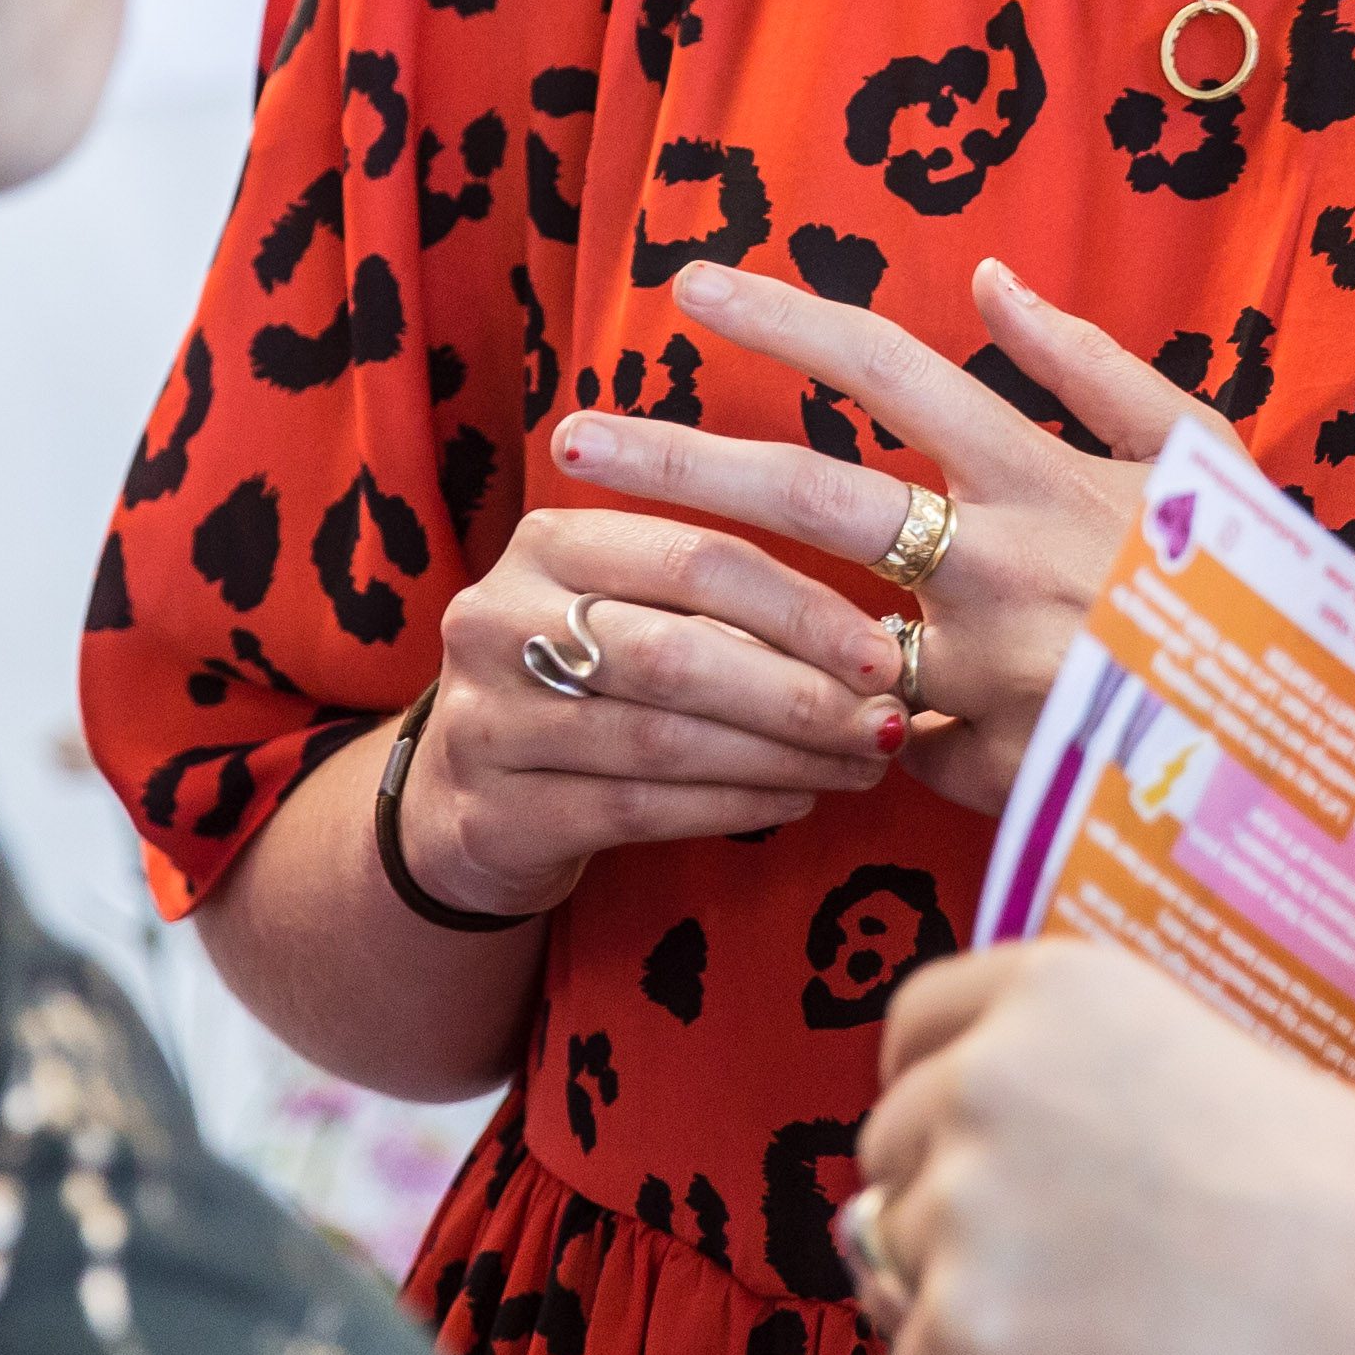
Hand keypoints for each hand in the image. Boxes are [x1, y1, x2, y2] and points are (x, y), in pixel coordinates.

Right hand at [397, 505, 913, 918]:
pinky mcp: (492, 812)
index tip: (886, 652)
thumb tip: (878, 640)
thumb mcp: (631, 609)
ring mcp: (483, 720)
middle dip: (799, 692)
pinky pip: (637, 810)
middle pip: (678, 652)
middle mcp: (498, 618)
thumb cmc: (591, 682)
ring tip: (861, 763)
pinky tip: (798, 798)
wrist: (467, 796)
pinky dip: (733, 805)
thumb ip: (721, 603)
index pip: (696, 558)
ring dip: (781, 756)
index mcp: (549, 541)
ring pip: (663, 739)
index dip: (802, 608)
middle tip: (887, 721)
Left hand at [560, 257, 1191, 813]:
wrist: (1307, 752)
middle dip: (677, 459)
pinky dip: (836, 718)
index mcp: (1043, 474)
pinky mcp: (977, 768)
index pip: (888, 370)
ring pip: (808, 630)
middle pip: (805, 494)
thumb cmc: (1254, 585)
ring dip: (702, 601)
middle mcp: (997, 565)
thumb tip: (986, 282)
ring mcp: (979, 673)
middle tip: (575, 437)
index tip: (688, 285)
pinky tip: (767, 709)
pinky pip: (876, 738)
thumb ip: (1088, 365)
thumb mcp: (1196, 453)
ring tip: (603, 576)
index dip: (782, 319)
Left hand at [852, 940, 1354, 1354]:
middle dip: (953, 1214)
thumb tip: (950, 1185)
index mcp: (1054, 989)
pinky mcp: (965, 1329)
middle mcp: (989, 1077)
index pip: (918, 1025)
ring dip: (975, 1318)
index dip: (935, 1093)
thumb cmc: (1342, 1204)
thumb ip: (1072, 1090)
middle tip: (1072, 1269)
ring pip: (900, 1274)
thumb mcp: (1194, 1070)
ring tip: (1109, 1335)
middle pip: (893, 1152)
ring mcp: (967, 1202)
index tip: (965, 1145)